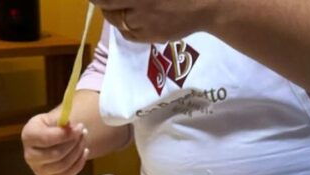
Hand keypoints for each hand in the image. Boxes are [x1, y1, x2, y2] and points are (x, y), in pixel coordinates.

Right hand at [21, 110, 88, 174]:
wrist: (51, 140)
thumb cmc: (52, 127)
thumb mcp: (55, 119)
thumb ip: (62, 121)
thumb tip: (70, 125)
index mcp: (28, 136)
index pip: (46, 139)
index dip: (65, 134)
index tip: (80, 127)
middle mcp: (29, 155)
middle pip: (56, 154)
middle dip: (74, 143)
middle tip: (84, 133)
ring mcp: (38, 169)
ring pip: (63, 165)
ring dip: (78, 152)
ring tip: (83, 141)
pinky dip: (79, 164)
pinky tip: (84, 152)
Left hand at [92, 0, 221, 42]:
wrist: (208, 4)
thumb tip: (118, 1)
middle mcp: (140, 4)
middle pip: (107, 5)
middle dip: (101, 1)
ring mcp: (145, 22)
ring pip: (117, 21)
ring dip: (112, 14)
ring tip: (114, 9)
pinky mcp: (153, 36)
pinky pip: (129, 35)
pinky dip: (124, 28)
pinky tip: (128, 21)